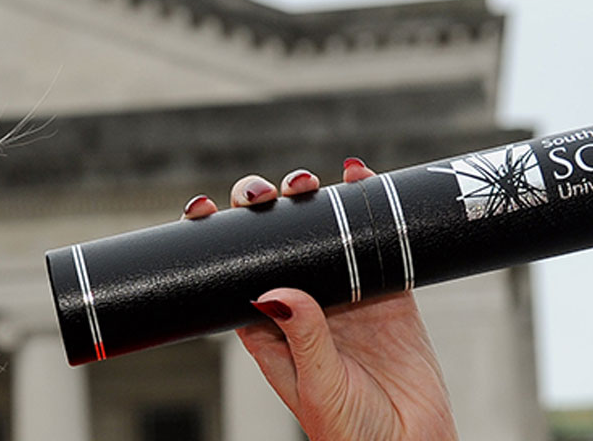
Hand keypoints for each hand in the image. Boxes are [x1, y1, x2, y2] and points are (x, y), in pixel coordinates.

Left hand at [183, 158, 455, 439]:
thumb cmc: (350, 433)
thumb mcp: (317, 386)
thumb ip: (303, 338)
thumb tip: (278, 291)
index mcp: (269, 331)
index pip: (235, 273)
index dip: (217, 238)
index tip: (201, 209)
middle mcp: (304, 306)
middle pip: (275, 242)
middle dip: (265, 208)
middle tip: (264, 193)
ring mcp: (347, 295)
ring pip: (322, 231)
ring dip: (312, 200)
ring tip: (307, 181)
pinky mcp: (391, 292)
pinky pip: (378, 239)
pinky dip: (369, 205)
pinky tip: (360, 178)